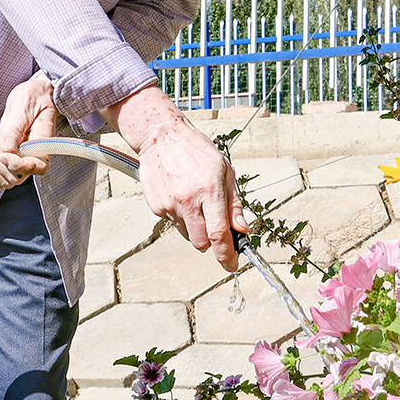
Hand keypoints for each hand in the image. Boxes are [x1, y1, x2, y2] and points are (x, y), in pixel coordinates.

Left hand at [0, 72, 56, 188]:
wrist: (28, 96)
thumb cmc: (31, 99)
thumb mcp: (23, 109)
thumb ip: (14, 132)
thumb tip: (4, 151)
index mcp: (43, 147)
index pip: (35, 168)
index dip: (17, 166)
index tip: (3, 155)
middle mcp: (32, 159)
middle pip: (14, 178)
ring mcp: (19, 163)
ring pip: (2, 180)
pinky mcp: (8, 162)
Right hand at [110, 84, 245, 270]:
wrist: (161, 136)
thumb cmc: (196, 150)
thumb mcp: (225, 170)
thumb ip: (234, 204)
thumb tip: (242, 229)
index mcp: (209, 190)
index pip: (218, 234)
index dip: (227, 254)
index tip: (231, 264)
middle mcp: (188, 201)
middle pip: (201, 243)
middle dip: (211, 242)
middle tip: (215, 227)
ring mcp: (169, 205)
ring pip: (187, 235)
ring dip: (195, 227)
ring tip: (195, 200)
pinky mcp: (156, 206)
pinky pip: (174, 223)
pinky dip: (181, 216)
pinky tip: (181, 195)